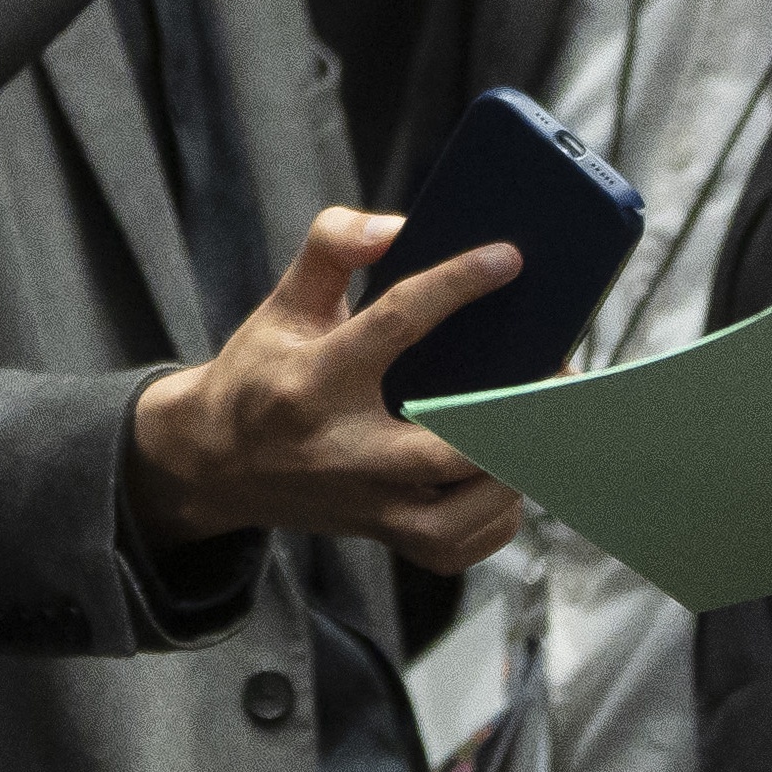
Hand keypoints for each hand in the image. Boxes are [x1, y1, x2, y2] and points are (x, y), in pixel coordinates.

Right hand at [128, 206, 534, 576]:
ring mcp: (364, 504)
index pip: (395, 324)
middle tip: (560, 373)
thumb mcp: (283, 302)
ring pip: (461, 512)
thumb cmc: (262, 373)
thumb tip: (398, 226)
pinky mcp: (378, 537)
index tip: (509, 259)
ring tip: (542, 423)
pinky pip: (457, 545)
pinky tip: (509, 472)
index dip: (457, 286)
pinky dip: (497, 515)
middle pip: (446, 447)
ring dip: (514, 467)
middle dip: (515, 413)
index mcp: (314, 380)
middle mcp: (341, 450)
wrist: (212, 463)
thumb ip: (332, 246)